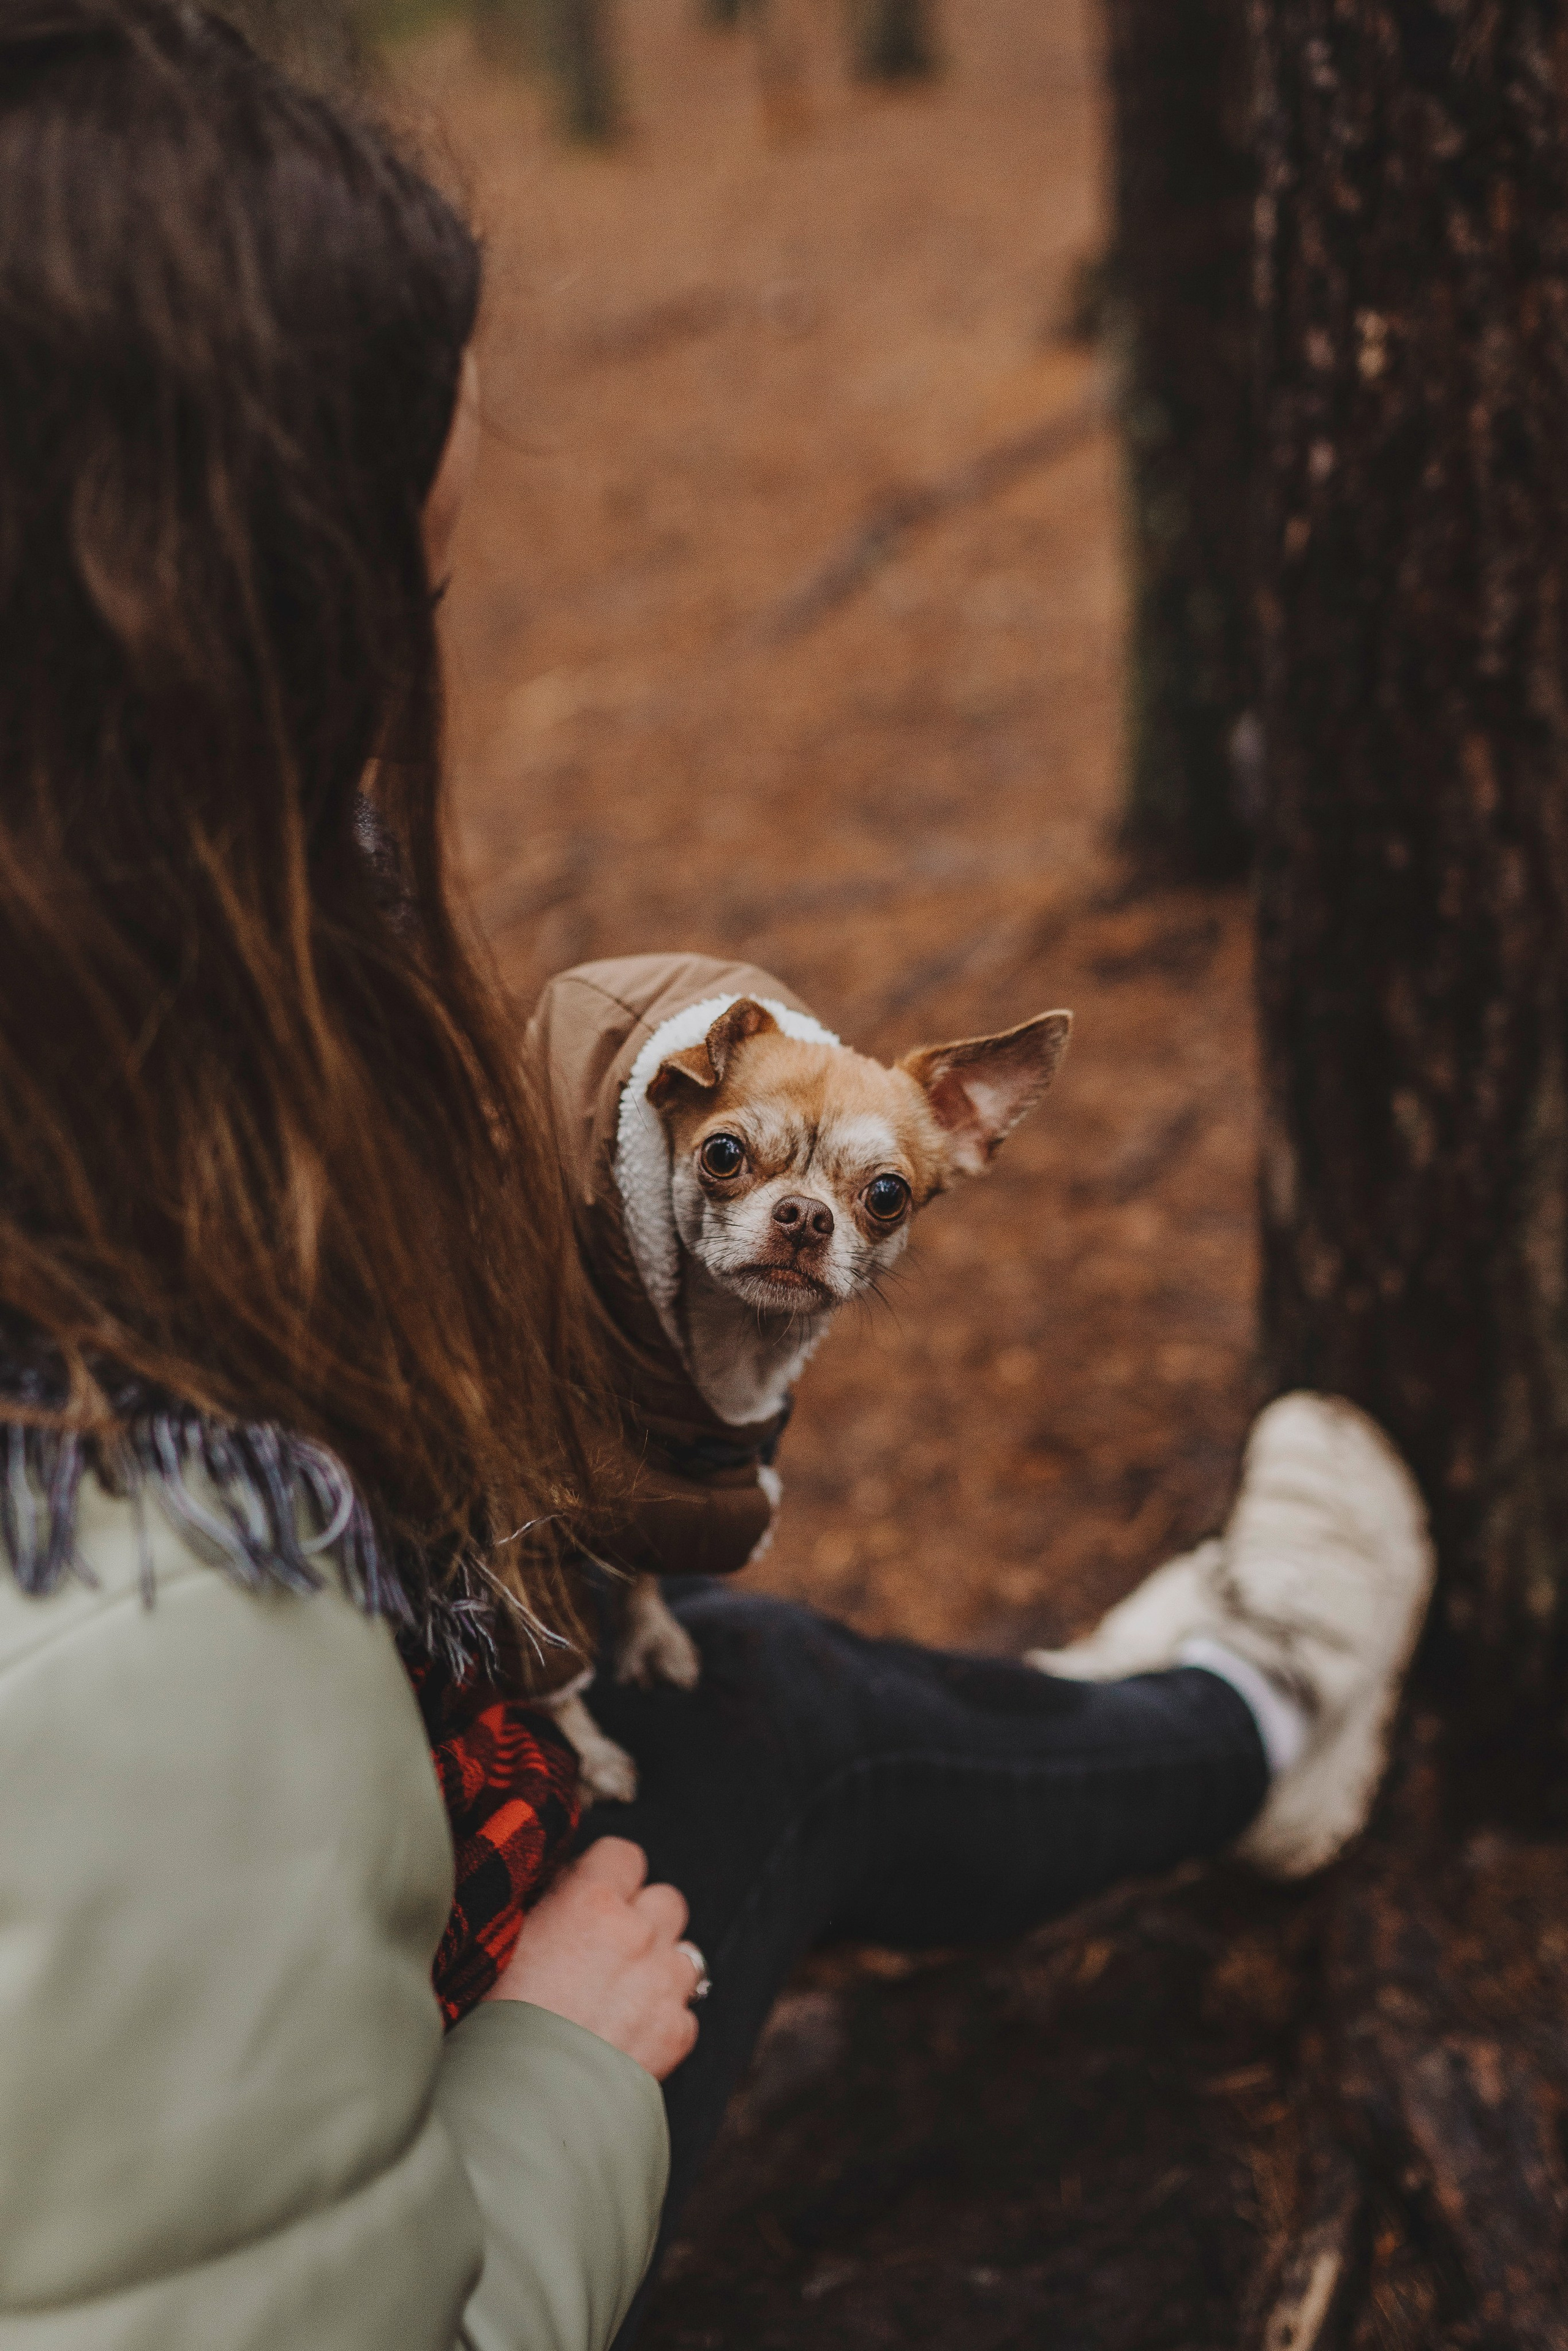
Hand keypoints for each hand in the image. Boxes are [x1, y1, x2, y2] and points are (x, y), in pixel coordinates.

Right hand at [484, 1836, 699, 2080]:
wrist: (519, 2106)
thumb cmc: (493, 2024)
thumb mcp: (506, 1945)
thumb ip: (546, 1908)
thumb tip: (561, 1890)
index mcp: (590, 1902)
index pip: (625, 1854)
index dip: (609, 1873)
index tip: (591, 1895)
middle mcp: (637, 1934)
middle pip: (667, 1900)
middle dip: (643, 1918)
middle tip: (609, 1948)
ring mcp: (663, 1984)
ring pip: (685, 1953)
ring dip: (660, 1967)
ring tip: (622, 1996)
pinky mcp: (676, 2033)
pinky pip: (685, 2011)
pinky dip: (665, 2020)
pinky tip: (627, 2038)